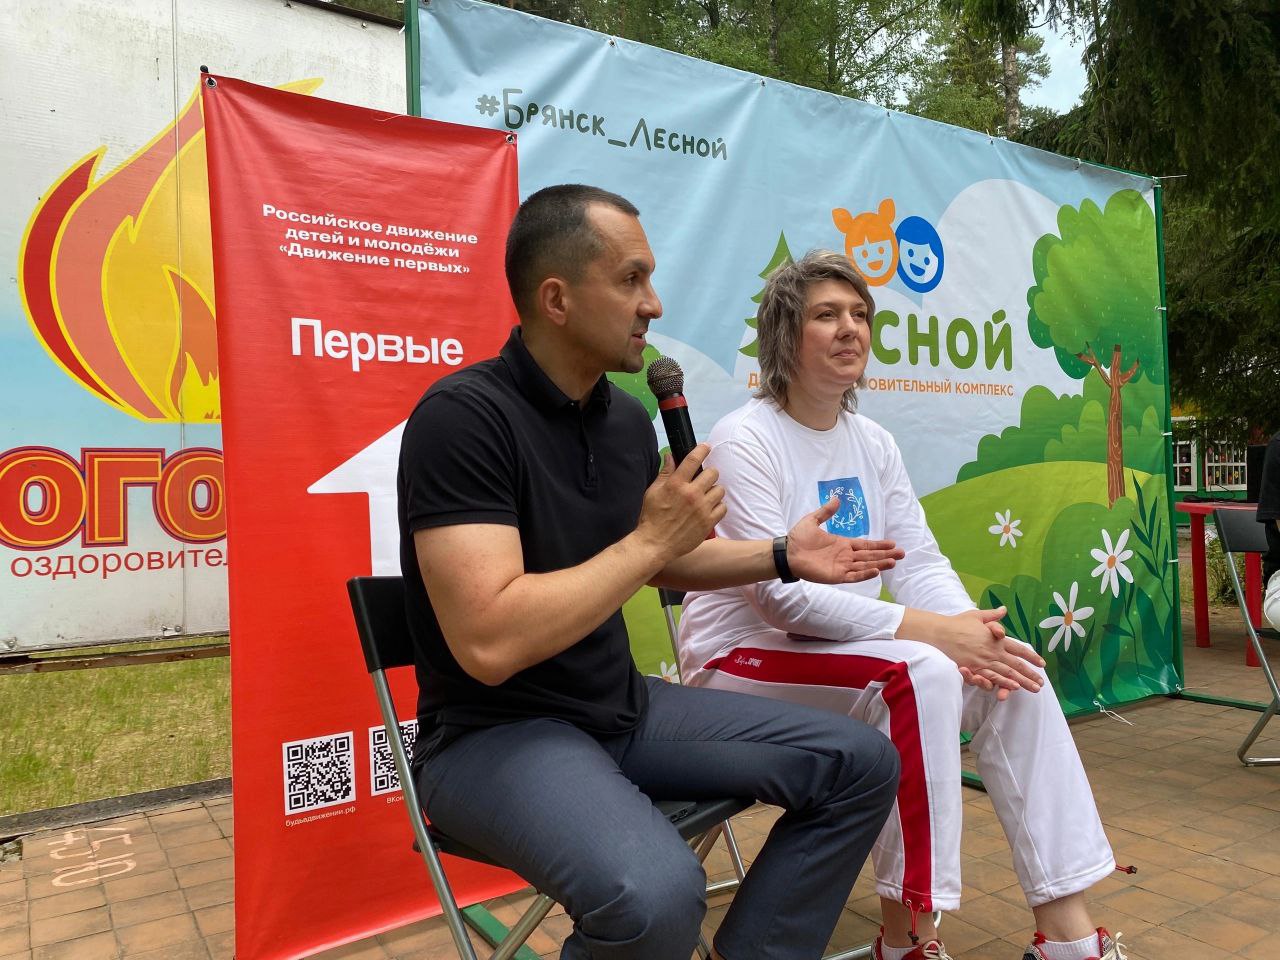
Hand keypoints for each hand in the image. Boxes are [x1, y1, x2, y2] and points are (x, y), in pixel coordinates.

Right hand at [635, 443, 724, 561]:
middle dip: (709, 474)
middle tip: (704, 480)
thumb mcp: (653, 492)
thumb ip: (665, 473)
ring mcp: (701, 509)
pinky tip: (709, 508)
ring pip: (720, 489)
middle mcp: (691, 494)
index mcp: (676, 484)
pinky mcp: (708, 522)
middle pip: (713, 473)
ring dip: (714, 490)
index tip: (706, 447)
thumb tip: (671, 456)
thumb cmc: (651, 518)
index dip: (702, 449)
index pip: (693, 459)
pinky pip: (723, 507)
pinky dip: (718, 506)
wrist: (655, 544)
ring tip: (706, 496)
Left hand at [785, 496, 903, 583]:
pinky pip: (853, 576)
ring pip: (865, 566)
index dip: (879, 545)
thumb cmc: (798, 538)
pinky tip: (876, 571)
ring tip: (893, 562)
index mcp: (842, 544)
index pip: (865, 545)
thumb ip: (826, 511)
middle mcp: (845, 556)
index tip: (893, 543)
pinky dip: (864, 574)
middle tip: (902, 554)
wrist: (786, 553)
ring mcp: (841, 567)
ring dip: (879, 564)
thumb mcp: (813, 520)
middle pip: (870, 556)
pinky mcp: (835, 576)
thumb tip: (837, 498)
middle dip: (885, 555)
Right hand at [930, 607, 1043, 694]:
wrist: (940, 632)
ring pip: (1007, 674)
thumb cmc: (957, 623)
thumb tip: (1003, 609)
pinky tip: (1013, 687)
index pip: (1018, 649)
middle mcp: (993, 651)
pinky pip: (992, 677)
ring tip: (1034, 688)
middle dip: (1030, 674)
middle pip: (1016, 665)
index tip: (1042, 663)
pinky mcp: (974, 669)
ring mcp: (984, 661)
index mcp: (996, 639)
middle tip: (1041, 683)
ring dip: (1022, 682)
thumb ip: (992, 616)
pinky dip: (1004, 683)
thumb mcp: (977, 616)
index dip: (1031, 656)